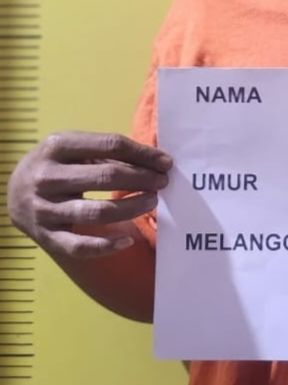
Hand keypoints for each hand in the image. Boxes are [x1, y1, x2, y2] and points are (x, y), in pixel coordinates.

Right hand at [7, 131, 171, 258]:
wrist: (13, 190)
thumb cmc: (57, 163)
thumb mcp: (74, 147)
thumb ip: (108, 151)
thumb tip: (156, 160)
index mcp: (58, 146)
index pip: (111, 145)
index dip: (143, 154)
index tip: (166, 162)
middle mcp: (47, 177)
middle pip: (107, 177)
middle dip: (142, 179)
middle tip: (163, 182)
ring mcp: (44, 209)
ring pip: (96, 212)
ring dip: (131, 207)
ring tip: (152, 201)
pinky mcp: (44, 236)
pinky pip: (78, 247)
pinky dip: (105, 246)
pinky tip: (127, 240)